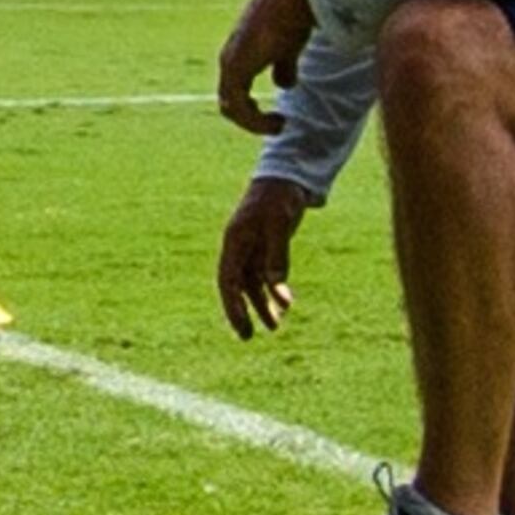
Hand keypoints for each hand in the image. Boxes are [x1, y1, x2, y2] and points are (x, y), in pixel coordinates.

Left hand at [213, 0, 317, 136]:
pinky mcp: (237, 68)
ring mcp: (230, 64)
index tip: (278, 117)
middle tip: (279, 124)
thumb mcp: (288, 47)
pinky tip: (278, 121)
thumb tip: (284, 86)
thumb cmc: (291, 16)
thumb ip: (284, 66)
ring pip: (231, 108)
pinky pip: (238, 107)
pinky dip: (255, 120)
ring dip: (255, 124)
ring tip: (280, 125)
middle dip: (252, 120)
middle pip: (229, 104)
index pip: (234, 92)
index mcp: (239, 55)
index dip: (252, 110)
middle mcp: (229, 61)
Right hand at [218, 178, 309, 339]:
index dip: (231, 305)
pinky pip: (265, 276)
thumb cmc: (279, 197)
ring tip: (275, 328)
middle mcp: (239, 247)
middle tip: (247, 337)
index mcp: (234, 240)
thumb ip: (277, 256)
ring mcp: (251, 248)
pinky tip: (284, 305)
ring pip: (252, 284)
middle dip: (241, 312)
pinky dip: (274, 291)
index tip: (241, 326)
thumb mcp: (279, 224)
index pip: (227, 279)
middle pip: (236, 286)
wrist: (287, 178)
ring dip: (262, 305)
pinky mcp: (265, 248)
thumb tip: (276, 290)